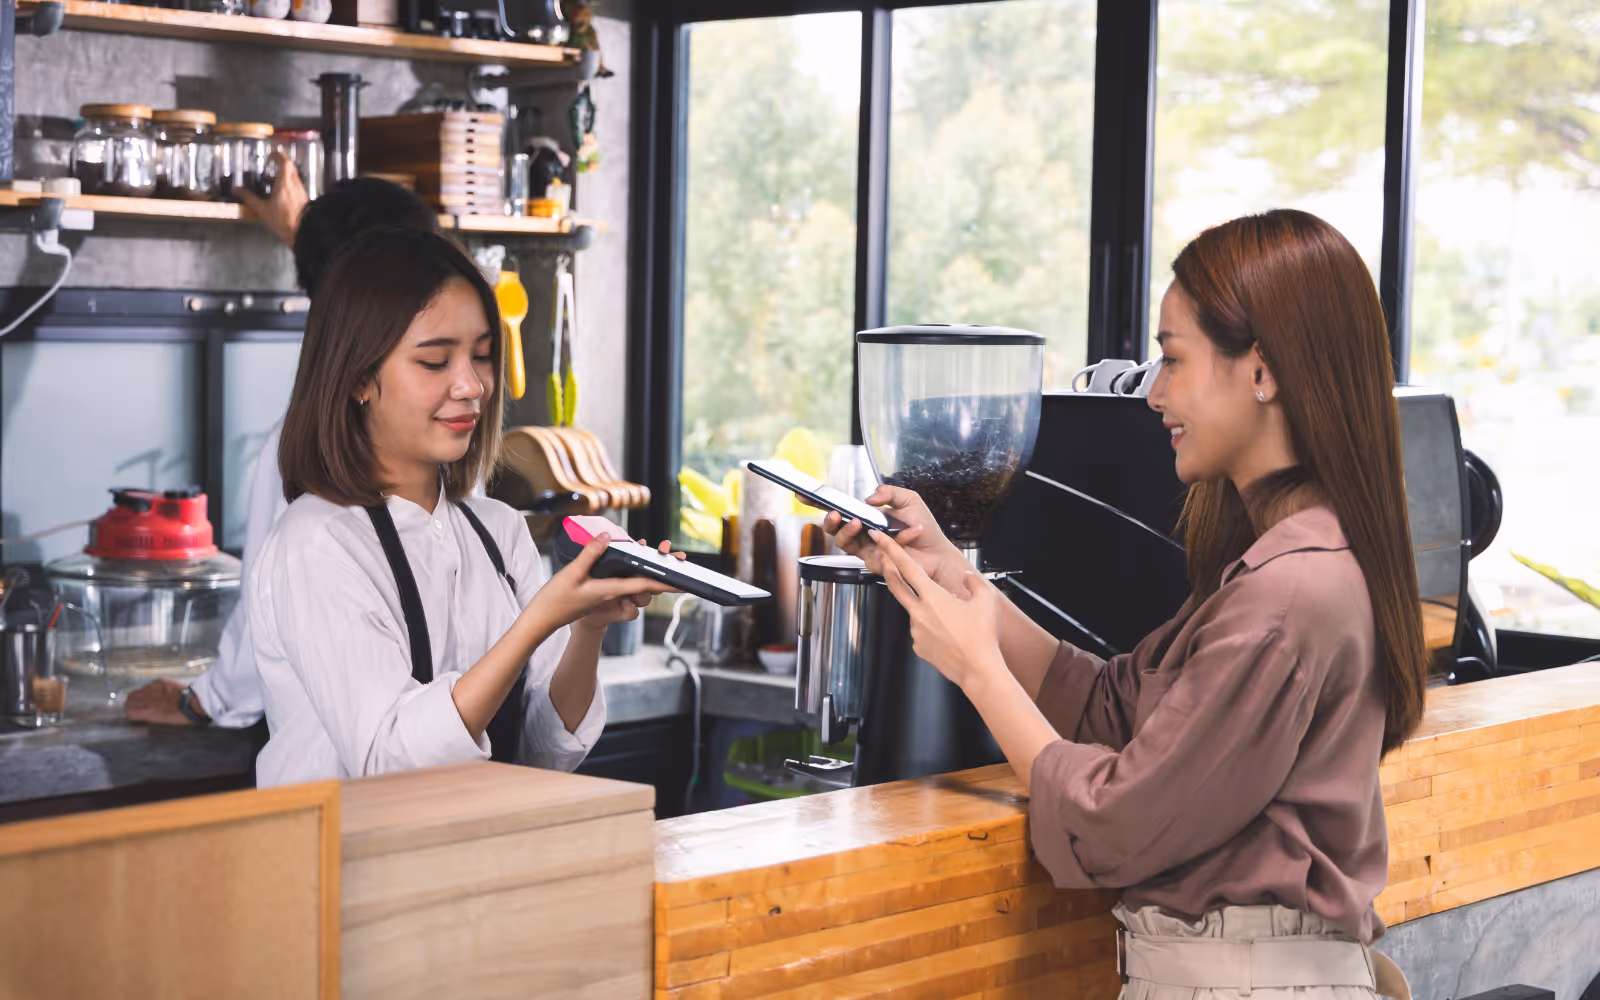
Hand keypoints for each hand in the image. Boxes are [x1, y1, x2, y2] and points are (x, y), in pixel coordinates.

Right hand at [123, 678, 203, 725]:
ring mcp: (152, 688)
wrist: (194, 702)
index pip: (128, 712)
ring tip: (146, 700)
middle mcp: (146, 699)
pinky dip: (148, 690)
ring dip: (138, 697)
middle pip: (129, 700)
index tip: (134, 715)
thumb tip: (141, 714)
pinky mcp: (159, 681)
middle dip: (131, 705)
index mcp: (146, 712)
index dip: (130, 714)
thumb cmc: (181, 716)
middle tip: (137, 707)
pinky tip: (156, 693)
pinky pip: (147, 685)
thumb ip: (148, 716)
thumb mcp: (161, 721)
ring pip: (136, 692)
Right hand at [238, 151, 309, 247]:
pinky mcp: (305, 200)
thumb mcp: (262, 210)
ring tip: (273, 182)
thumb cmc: (285, 222)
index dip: (277, 156)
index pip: (285, 161)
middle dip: (280, 165)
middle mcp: (295, 185)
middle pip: (291, 168)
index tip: (271, 156)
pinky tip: (281, 195)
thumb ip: (250, 198)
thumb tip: (239, 191)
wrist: (303, 233)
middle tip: (272, 165)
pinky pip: (297, 187)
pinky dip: (289, 186)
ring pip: (294, 177)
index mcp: (285, 184)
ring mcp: (301, 192)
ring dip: (284, 176)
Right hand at [532, 532, 677, 633]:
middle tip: (675, 554)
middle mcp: (613, 594)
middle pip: (645, 584)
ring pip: (636, 585)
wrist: (544, 618)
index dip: (665, 582)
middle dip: (661, 571)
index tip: (683, 581)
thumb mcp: (572, 573)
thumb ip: (591, 554)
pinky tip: (627, 558)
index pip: (644, 585)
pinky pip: (624, 585)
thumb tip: (608, 537)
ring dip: (645, 571)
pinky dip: (629, 573)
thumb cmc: (556, 599)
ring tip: (651, 550)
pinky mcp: (603, 593)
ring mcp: (609, 595)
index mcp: (610, 590)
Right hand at [819, 485, 965, 587]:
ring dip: (848, 532)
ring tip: (859, 523)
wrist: (938, 552)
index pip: (839, 509)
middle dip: (829, 522)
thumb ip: (889, 493)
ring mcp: (867, 550)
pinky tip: (907, 534)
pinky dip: (892, 542)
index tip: (803, 495)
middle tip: (836, 514)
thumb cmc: (923, 528)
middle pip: (833, 530)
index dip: (819, 504)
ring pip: (844, 544)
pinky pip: (874, 555)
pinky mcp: (877, 565)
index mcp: (866, 517)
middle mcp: (863, 534)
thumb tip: (869, 497)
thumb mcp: (909, 500)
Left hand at [872, 528, 1004, 690]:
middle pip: (895, 585)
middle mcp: (919, 613)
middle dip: (887, 568)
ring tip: (953, 619)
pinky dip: (931, 627)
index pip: (907, 567)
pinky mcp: (919, 647)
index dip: (892, 549)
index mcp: (933, 597)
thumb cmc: (983, 638)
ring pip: (915, 611)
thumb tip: (967, 578)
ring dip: (925, 607)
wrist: (979, 671)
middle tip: (882, 557)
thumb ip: (974, 583)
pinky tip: (948, 633)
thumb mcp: (986, 600)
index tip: (881, 539)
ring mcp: (917, 631)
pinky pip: (921, 630)